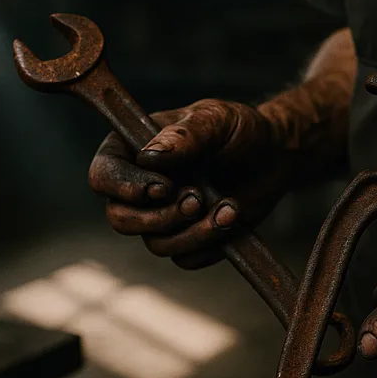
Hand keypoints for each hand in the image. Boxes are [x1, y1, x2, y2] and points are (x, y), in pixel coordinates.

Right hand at [88, 98, 295, 269]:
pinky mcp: (186, 240)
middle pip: (121, 219)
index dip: (125, 188)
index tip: (164, 188)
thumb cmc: (239, 130)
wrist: (273, 158)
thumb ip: (186, 135)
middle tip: (196, 201)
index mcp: (131, 149)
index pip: (103, 175)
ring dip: (194, 232)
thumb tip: (150, 157)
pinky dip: (211, 244)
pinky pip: (185, 258)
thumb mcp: (217, 119)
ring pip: (156, 243)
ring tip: (228, 208)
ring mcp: (161, 217)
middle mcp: (139, 186)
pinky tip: (233, 218)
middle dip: (161, 217)